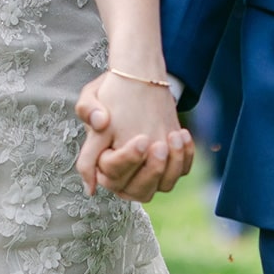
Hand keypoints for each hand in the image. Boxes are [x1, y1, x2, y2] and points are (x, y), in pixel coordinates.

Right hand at [73, 72, 192, 202]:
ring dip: (172, 165)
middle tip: (159, 146)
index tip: (141, 139)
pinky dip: (185, 158)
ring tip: (175, 136)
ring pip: (164, 185)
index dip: (127, 160)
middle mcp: (125, 174)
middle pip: (138, 190)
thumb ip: (87, 109)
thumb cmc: (113, 94)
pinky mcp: (168, 165)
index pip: (112, 174)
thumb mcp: (91, 95)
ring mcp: (148, 172)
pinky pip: (181, 171)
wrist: (138, 83)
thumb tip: (98, 123)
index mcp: (102, 162)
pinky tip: (183, 134)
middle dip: (152, 170)